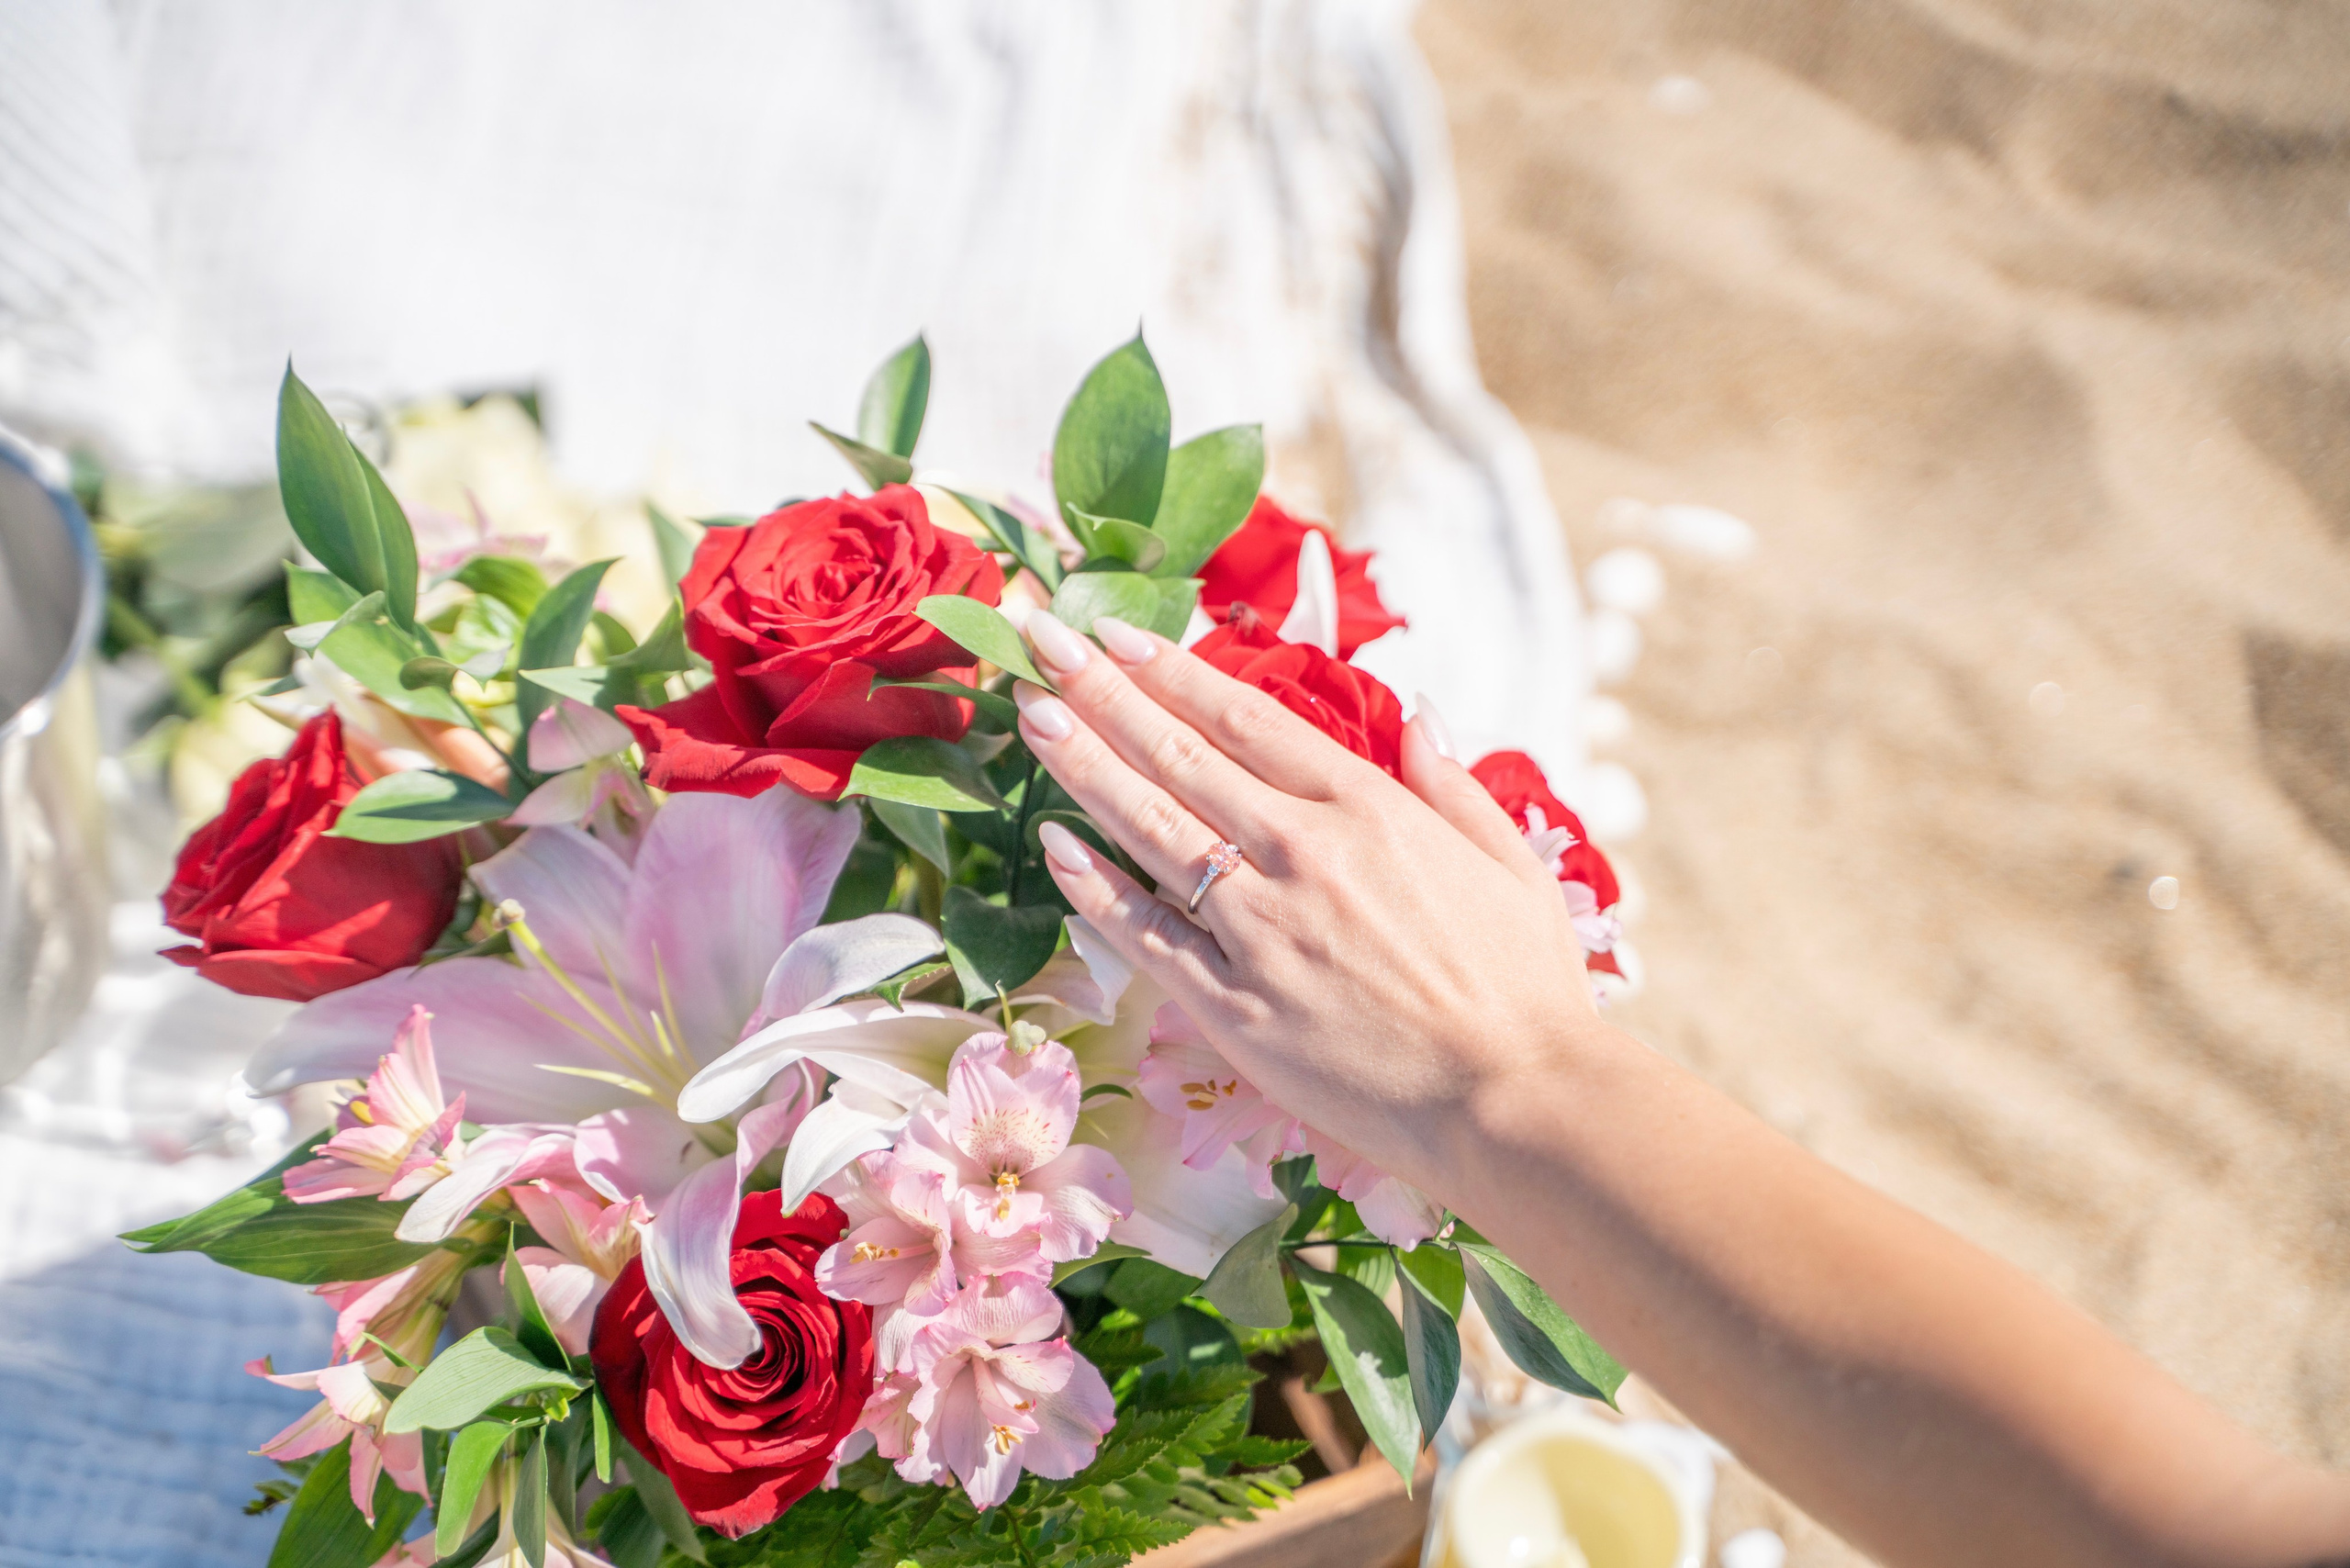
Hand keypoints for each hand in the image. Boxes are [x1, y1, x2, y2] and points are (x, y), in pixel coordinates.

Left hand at [1011, 608, 1608, 1198]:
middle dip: (1101, 692)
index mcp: (1367, 808)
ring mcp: (1259, 930)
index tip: (1116, 634)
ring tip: (1028, 714)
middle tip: (1043, 645)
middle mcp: (1301, 853)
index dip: (1171, 670)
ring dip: (1082, 765)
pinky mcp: (1233, 1008)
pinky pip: (1147, 936)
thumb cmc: (1528, 988)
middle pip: (1178, 755)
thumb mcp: (1511, 862)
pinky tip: (1055, 845)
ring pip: (1149, 828)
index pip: (1243, 717)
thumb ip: (1453, 783)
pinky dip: (1096, 889)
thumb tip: (1419, 715)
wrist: (1514, 1101)